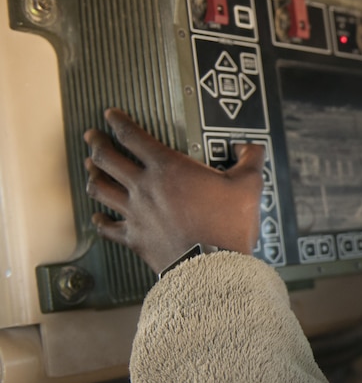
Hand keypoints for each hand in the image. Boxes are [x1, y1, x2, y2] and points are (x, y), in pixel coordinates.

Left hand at [83, 108, 265, 274]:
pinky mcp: (135, 238)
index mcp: (168, 169)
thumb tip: (250, 147)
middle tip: (92, 136)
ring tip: (90, 167)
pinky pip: (108, 227)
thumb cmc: (227, 226)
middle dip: (97, 143)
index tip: (111, 115)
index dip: (119, 122)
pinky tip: (96, 216)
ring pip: (101, 189)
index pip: (133, 137)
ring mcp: (136, 214)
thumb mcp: (249, 186)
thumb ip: (250, 160)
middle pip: (108, 159)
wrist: (213, 267)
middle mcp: (144, 188)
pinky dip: (99, 220)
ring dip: (93, 175)